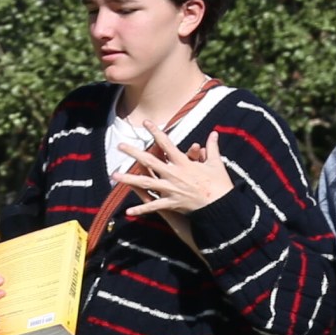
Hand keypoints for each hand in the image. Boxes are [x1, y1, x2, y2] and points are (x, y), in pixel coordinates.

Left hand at [114, 123, 231, 216]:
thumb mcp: (216, 164)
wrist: (221, 206)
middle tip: (120, 145)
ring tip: (114, 175)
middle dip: (134, 153)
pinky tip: (127, 211)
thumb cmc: (220, 184)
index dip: (155, 132)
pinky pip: (153, 206)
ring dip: (128, 179)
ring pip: (145, 183)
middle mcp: (174, 174)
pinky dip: (141, 209)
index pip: (166, 144)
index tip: (145, 123)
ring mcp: (170, 189)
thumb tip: (214, 133)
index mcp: (183, 163)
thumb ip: (212, 148)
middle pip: (149, 161)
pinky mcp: (171, 203)